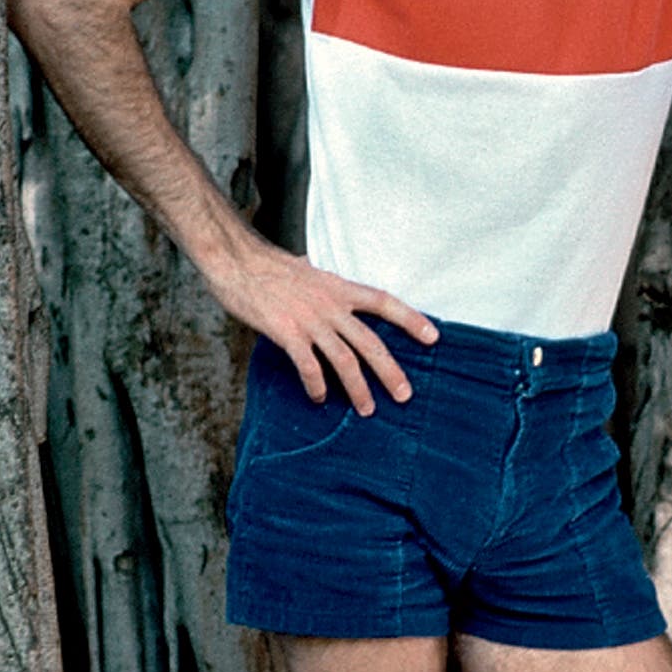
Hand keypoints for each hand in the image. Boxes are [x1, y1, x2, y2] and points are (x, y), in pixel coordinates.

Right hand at [202, 230, 438, 412]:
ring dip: (358, 388)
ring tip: (367, 409)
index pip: (385, 301)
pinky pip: (308, 367)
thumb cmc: (270, 266)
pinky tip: (320, 398)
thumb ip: (323, 283)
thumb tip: (322, 275)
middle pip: (370, 342)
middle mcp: (331, 305)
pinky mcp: (286, 333)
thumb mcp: (309, 270)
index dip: (411, 318)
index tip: (433, 336)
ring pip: (344, 360)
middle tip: (404, 395)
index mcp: (340, 288)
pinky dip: (317, 386)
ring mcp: (310, 320)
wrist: (238, 262)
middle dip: (390, 371)